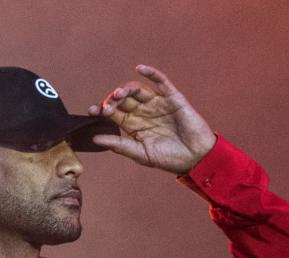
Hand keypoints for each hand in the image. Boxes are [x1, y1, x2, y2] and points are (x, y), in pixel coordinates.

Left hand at [88, 64, 216, 175]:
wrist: (196, 158)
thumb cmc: (169, 158)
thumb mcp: (140, 153)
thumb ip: (119, 145)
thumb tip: (95, 138)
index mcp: (134, 125)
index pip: (114, 113)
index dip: (102, 110)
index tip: (93, 111)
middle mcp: (143, 112)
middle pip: (123, 99)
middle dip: (113, 100)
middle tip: (107, 106)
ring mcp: (158, 103)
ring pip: (138, 90)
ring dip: (126, 89)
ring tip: (118, 94)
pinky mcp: (173, 98)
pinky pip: (161, 82)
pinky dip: (151, 73)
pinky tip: (140, 68)